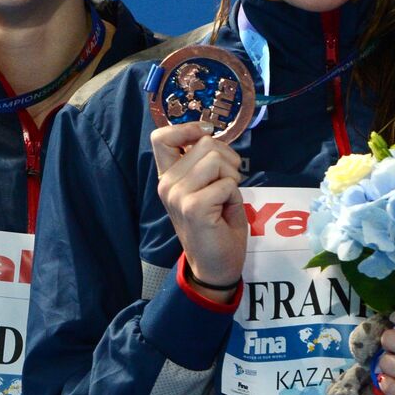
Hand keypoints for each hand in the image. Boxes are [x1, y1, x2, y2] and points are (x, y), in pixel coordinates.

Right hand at [150, 123, 246, 302]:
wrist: (216, 265)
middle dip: (228, 158)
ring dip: (231, 176)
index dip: (187, 128)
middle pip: (205, 143)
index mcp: (168, 177)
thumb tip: (209, 134)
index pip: (161, 137)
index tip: (206, 134)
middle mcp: (167, 184)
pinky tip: (224, 211)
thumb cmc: (217, 225)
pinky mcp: (193, 207)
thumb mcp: (207, 186)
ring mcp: (177, 195)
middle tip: (228, 182)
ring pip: (216, 159)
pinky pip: (226, 182)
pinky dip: (233, 194)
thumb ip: (203, 162)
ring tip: (225, 196)